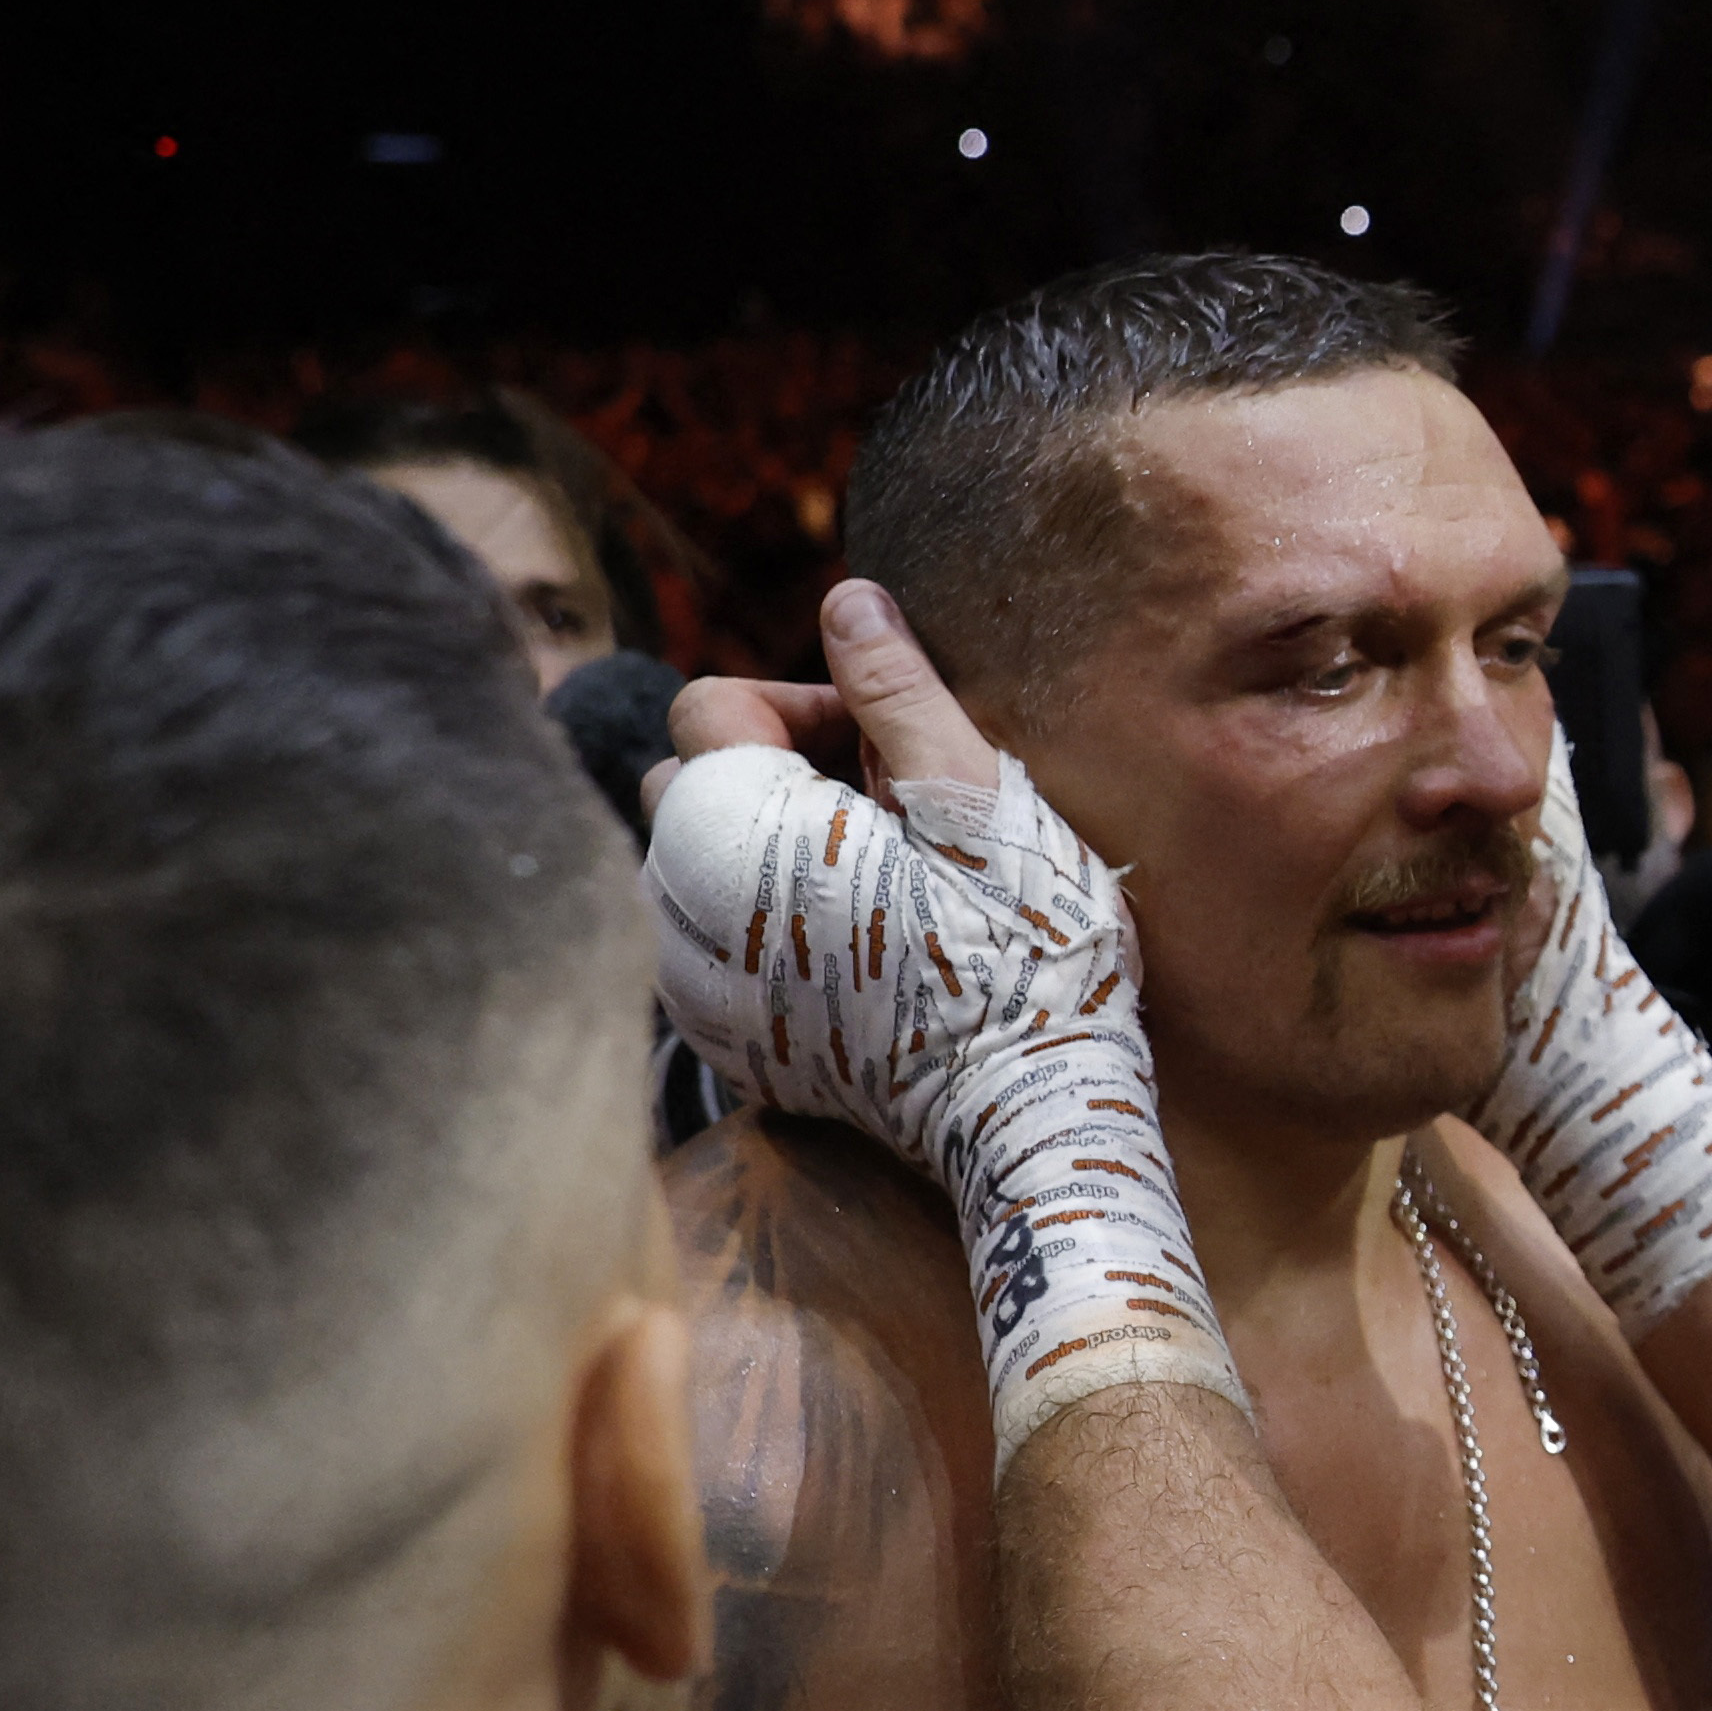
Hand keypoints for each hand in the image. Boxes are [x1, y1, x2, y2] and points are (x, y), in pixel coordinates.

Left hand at [640, 587, 1243, 1462]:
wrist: (1029, 1111)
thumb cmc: (1021, 948)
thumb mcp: (977, 797)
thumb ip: (896, 691)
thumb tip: (846, 599)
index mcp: (734, 825)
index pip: (707, 706)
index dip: (800, 702)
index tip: (886, 744)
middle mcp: (683, 906)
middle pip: (681, 787)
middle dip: (768, 776)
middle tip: (886, 810)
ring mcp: (699, 990)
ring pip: (682, 875)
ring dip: (755, 856)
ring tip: (868, 880)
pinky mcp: (731, 1051)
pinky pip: (703, 961)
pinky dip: (755, 937)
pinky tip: (849, 952)